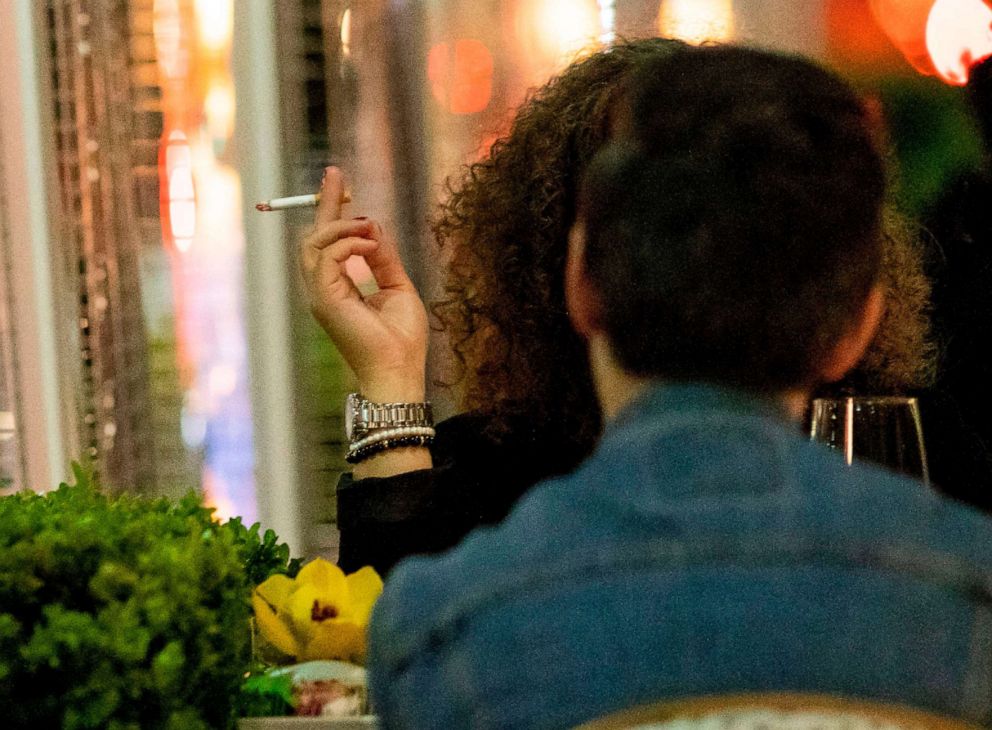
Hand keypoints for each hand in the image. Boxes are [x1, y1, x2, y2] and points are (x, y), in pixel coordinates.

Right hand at [300, 167, 427, 401]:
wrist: (400, 370)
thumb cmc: (402, 339)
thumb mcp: (397, 287)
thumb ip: (383, 259)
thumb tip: (373, 226)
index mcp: (338, 288)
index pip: (327, 244)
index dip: (330, 212)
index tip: (339, 182)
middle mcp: (324, 290)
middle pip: (313, 238)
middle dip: (325, 205)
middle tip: (338, 177)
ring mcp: (321, 296)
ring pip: (313, 244)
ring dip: (341, 227)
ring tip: (368, 227)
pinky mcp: (325, 300)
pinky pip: (326, 258)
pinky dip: (348, 245)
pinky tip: (372, 246)